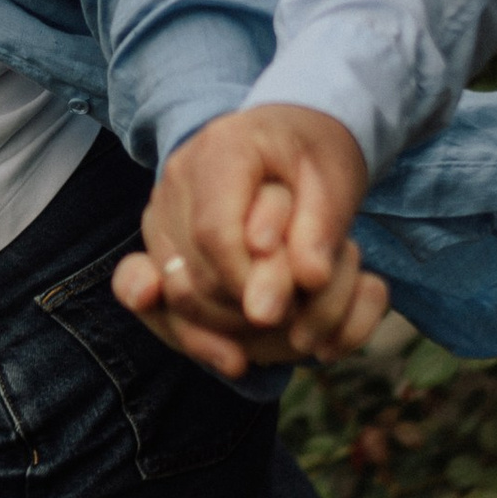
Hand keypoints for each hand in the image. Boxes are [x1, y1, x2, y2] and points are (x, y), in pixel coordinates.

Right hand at [115, 104, 377, 379]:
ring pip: (176, 289)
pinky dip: (198, 333)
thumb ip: (320, 231)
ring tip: (277, 330)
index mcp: (224, 147)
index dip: (249, 282)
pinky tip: (233, 358)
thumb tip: (309, 281)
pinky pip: (162, 296)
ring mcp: (162, 207)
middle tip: (293, 320)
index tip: (287, 308)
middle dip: (241, 308)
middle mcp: (179, 175)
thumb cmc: (316, 158)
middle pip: (193, 268)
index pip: (215, 233)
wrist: (291, 138)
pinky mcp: (160, 237)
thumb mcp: (336, 183)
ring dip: (226, 325)